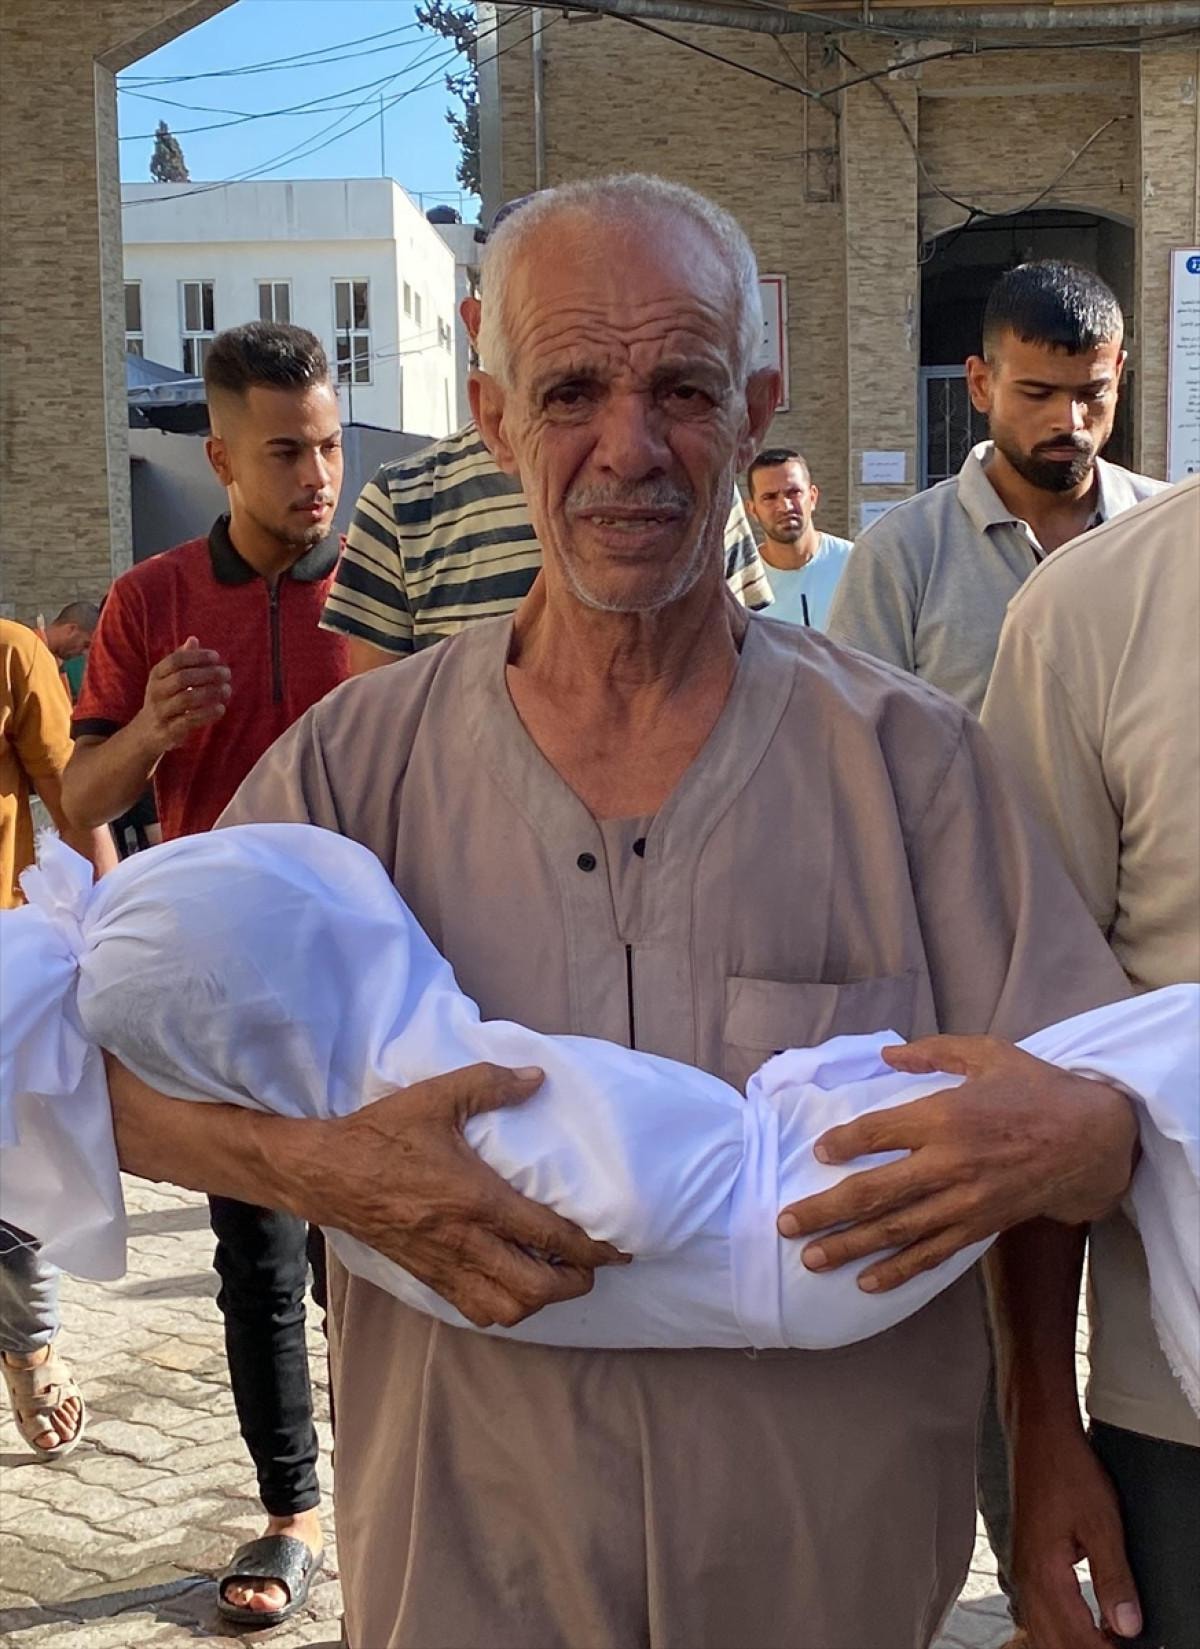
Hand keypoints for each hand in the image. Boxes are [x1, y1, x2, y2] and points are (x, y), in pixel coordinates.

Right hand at [134, 636, 229, 753]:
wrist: (145, 733)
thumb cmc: (164, 700)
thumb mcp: (167, 679)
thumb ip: (181, 660)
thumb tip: (194, 639)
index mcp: (156, 675)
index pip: (176, 660)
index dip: (198, 657)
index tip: (217, 657)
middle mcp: (155, 691)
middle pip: (182, 678)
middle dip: (208, 674)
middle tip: (227, 674)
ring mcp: (160, 711)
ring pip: (186, 699)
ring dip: (211, 693)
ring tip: (227, 690)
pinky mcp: (168, 730)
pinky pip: (189, 720)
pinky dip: (207, 714)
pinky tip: (221, 709)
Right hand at [294, 1062, 629, 1328]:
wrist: (325, 1172)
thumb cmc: (382, 1135)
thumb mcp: (437, 1097)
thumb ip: (491, 1084)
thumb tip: (538, 1078)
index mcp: (476, 1199)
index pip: (548, 1237)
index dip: (591, 1249)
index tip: (618, 1250)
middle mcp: (465, 1241)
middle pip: (536, 1288)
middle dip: (573, 1282)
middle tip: (588, 1264)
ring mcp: (444, 1265)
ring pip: (507, 1309)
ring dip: (539, 1300)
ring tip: (553, 1275)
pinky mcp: (426, 1276)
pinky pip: (475, 1310)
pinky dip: (503, 1306)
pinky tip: (510, 1283)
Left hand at [776, 1035, 1136, 1291]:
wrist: (1092, 1141)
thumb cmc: (1036, 1090)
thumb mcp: (987, 1053)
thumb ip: (934, 1053)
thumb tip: (888, 1056)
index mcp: (946, 1116)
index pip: (878, 1132)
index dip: (843, 1143)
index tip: (817, 1151)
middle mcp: (949, 1163)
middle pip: (875, 1192)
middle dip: (825, 1211)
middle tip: (786, 1224)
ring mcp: (964, 1202)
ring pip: (897, 1231)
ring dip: (850, 1247)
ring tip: (811, 1259)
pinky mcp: (980, 1228)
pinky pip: (933, 1254)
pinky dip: (899, 1271)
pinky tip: (868, 1283)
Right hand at [1012, 1419, 1141, 1647]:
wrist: (1039, 1436)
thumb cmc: (1067, 1471)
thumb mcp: (1102, 1524)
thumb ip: (1113, 1579)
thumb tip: (1129, 1628)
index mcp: (1044, 1574)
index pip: (1076, 1640)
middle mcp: (1027, 1578)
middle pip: (1054, 1644)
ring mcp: (1023, 1570)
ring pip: (1042, 1631)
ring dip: (1073, 1644)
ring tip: (1108, 1644)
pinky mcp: (1026, 1560)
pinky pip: (1038, 1612)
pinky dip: (1061, 1629)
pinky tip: (1084, 1627)